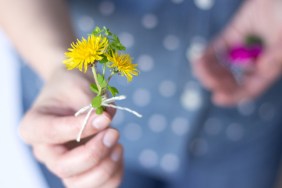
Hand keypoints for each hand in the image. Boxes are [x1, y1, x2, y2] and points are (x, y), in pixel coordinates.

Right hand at [19, 67, 122, 187]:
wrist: (75, 92)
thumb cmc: (73, 86)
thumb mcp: (79, 86)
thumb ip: (91, 104)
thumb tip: (105, 122)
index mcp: (34, 126)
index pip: (51, 134)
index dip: (80, 128)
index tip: (104, 117)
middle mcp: (45, 150)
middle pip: (64, 167)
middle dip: (95, 153)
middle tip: (113, 132)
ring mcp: (63, 163)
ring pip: (79, 184)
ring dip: (105, 167)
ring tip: (117, 143)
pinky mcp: (81, 170)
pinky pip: (98, 186)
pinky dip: (113, 174)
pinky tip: (118, 151)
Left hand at [193, 0, 281, 105]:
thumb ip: (275, 56)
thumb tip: (260, 70)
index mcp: (269, 67)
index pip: (250, 87)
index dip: (234, 95)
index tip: (217, 98)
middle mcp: (255, 61)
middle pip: (233, 79)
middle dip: (219, 82)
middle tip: (208, 81)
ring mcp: (243, 47)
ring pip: (223, 66)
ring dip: (209, 71)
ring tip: (199, 68)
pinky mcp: (233, 33)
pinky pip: (217, 47)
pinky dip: (206, 55)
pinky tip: (198, 60)